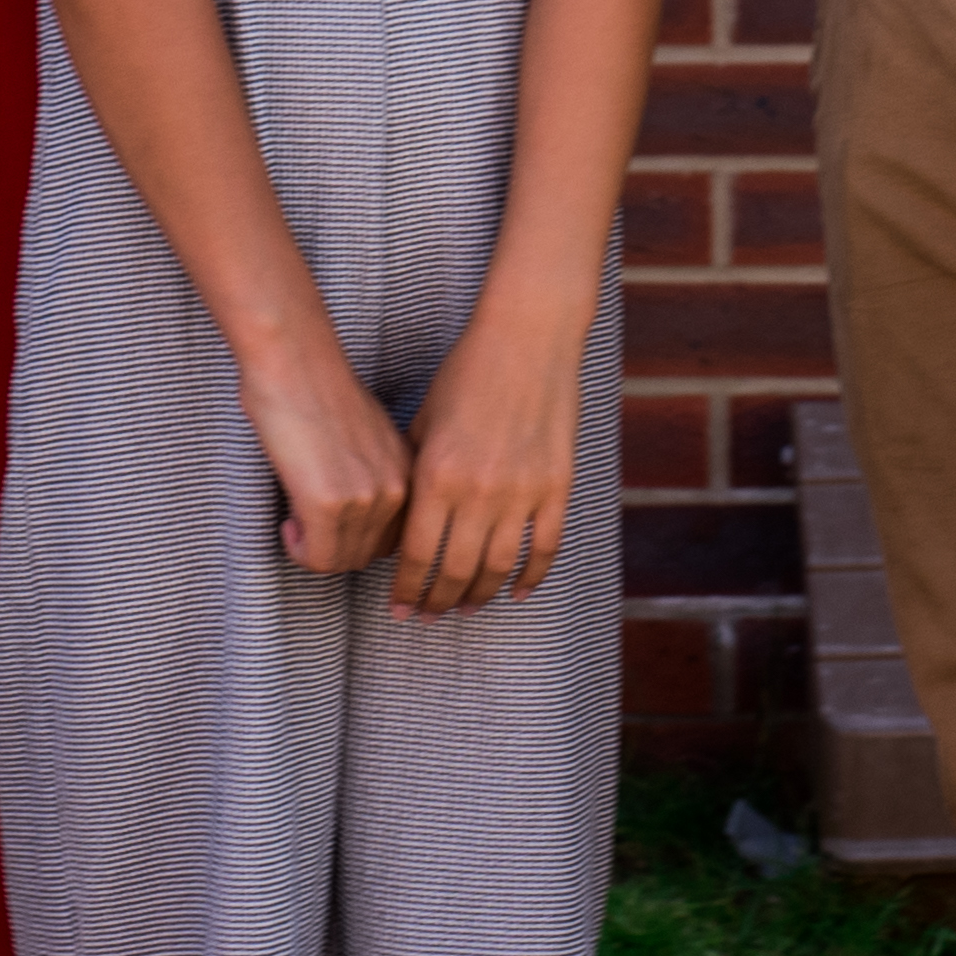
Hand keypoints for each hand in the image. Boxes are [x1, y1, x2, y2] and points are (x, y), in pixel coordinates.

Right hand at [234, 339, 413, 582]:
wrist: (295, 361)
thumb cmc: (318, 390)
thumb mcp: (367, 438)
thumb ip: (371, 476)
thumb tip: (355, 516)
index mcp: (407, 472)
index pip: (393, 540)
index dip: (356, 537)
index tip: (330, 522)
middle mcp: (396, 488)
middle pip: (367, 555)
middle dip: (332, 547)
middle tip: (305, 521)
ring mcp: (366, 499)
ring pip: (341, 561)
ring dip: (313, 548)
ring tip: (295, 516)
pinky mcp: (330, 503)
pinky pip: (318, 558)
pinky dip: (299, 549)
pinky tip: (288, 521)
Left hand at [388, 313, 584, 617]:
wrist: (526, 338)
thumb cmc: (466, 373)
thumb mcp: (424, 420)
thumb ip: (414, 475)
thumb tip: (401, 526)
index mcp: (438, 475)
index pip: (417, 554)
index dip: (406, 589)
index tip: (398, 609)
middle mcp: (479, 492)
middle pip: (456, 572)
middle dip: (438, 602)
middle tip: (428, 617)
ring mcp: (523, 492)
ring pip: (499, 568)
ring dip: (479, 597)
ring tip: (465, 609)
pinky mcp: (557, 486)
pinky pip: (545, 547)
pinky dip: (531, 576)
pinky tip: (516, 591)